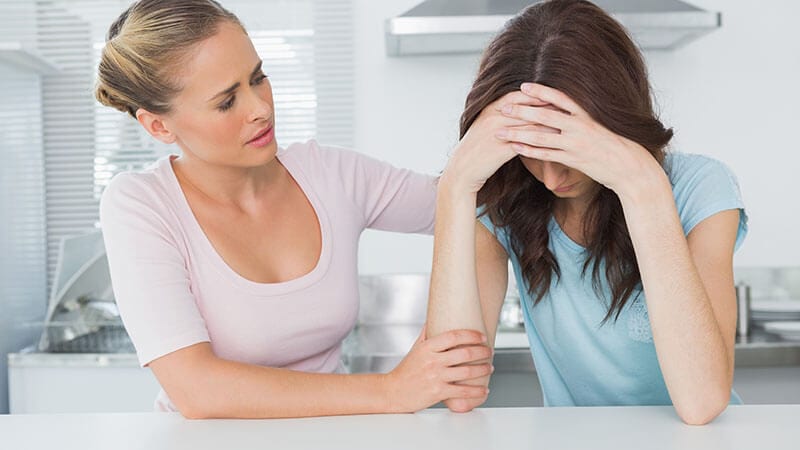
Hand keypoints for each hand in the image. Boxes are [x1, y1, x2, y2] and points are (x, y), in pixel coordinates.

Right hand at [383, 329, 492, 412]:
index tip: (482, 336)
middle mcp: (432, 361)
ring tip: (489, 367)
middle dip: (482, 351)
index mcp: (427, 347)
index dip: (471, 334)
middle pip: (464, 352)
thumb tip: (434, 319)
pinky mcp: (438, 392)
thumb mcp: (415, 349)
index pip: (454, 336)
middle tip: (490, 351)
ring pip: (467, 371)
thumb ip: (426, 334)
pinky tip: (484, 389)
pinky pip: (463, 391)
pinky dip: (476, 391)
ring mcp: (436, 377)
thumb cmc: (406, 370)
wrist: (393, 392)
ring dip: (482, 369)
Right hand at [443, 91, 556, 193]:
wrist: (463, 168)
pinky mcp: (502, 148)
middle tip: (566, 106)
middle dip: (547, 106)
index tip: (553, 94)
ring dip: (549, 123)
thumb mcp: (485, 125)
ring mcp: (498, 132)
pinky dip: (542, 140)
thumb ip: (500, 114)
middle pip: (527, 107)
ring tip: (566, 123)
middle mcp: (494, 117)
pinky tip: (555, 142)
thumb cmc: (477, 148)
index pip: (518, 95)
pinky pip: (527, 141)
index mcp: (490, 108)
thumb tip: (519, 108)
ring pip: (529, 123)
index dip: (537, 94)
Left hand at [495, 83, 663, 195]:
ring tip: (499, 131)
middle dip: (521, 111)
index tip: (523, 86)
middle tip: (502, 107)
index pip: (560, 98)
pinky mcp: (573, 160)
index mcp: (587, 114)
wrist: (632, 168)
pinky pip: (546, 155)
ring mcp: (575, 144)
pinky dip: (529, 151)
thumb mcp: (602, 125)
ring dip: (517, 133)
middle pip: (544, 115)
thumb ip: (584, 117)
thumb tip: (566, 109)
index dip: (540, 91)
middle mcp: (580, 126)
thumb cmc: (618, 144)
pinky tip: (515, 148)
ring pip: (540, 136)